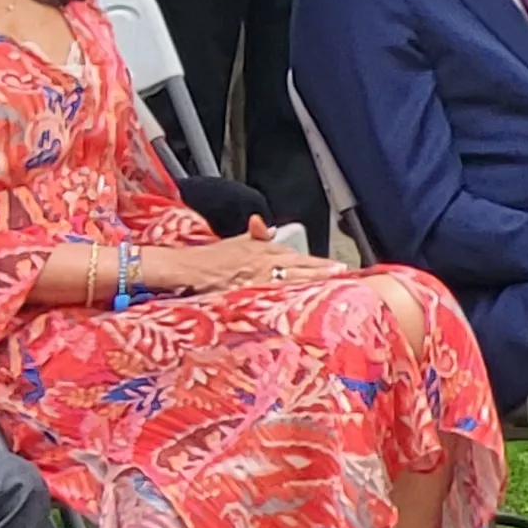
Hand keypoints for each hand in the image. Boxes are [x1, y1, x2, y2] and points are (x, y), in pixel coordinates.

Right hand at [135, 219, 343, 293]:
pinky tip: (304, 299)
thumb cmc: (206, 259)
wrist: (184, 268)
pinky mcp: (249, 289)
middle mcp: (261, 260)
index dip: (316, 261)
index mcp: (259, 249)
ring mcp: (256, 275)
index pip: (294, 254)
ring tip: (333, 282)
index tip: (334, 266)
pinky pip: (275, 292)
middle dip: (321, 268)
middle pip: (298, 264)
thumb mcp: (232, 243)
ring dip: (312, 279)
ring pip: (291, 276)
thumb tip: (266, 228)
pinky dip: (291, 294)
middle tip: (343, 272)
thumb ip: (253, 237)